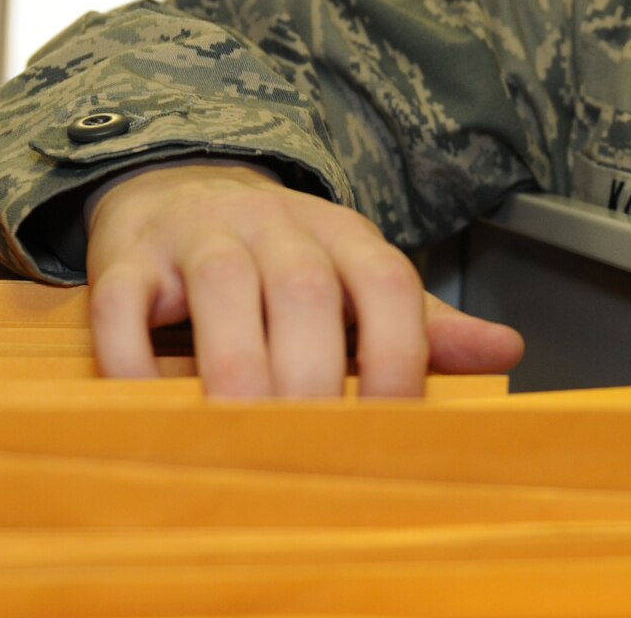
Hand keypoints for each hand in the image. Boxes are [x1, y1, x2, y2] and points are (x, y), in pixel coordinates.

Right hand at [84, 161, 523, 397]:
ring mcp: (201, 238)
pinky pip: (124, 299)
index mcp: (345, 236)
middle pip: (306, 289)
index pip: (387, 283)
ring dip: (235, 362)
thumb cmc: (281, 256)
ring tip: (242, 428)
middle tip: (312, 443)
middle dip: (314, 372)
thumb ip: (423, 322)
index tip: (394, 424)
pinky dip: (132, 353)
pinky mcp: (128, 260)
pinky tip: (147, 403)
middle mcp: (278, 227)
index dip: (399, 352)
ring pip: (223, 286)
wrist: (179, 188)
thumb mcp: (355, 276)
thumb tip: (506, 350)